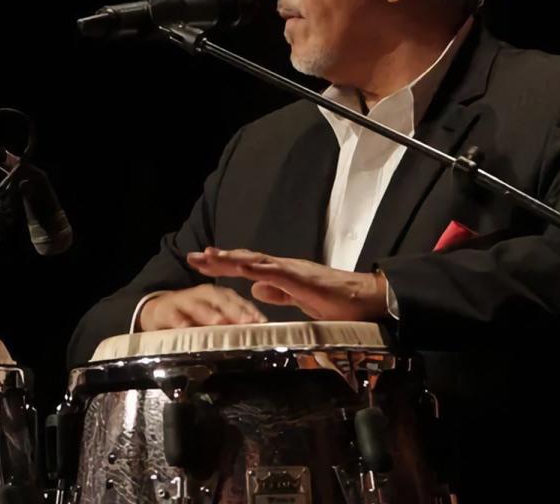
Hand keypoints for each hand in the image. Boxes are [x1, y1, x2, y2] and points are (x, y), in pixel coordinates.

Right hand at [137, 284, 266, 330]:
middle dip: (234, 310)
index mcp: (219, 296)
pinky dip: (179, 321)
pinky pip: (174, 315)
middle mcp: (204, 295)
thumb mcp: (214, 317)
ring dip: (209, 314)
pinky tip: (185, 328)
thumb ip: (233, 324)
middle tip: (247, 322)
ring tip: (220, 323)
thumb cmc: (194, 315)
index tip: (262, 323)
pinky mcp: (167, 310)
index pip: (238, 301)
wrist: (160, 310)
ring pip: (199, 305)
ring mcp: (185, 301)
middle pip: (221, 300)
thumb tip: (258, 337)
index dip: (250, 310)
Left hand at [187, 247, 389, 320]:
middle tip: (193, 257)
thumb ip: (279, 293)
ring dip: (232, 260)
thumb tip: (256, 290)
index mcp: (283, 274)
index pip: (248, 267)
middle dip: (219, 259)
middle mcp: (285, 267)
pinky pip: (276, 273)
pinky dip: (257, 269)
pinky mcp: (302, 279)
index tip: (202, 263)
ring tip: (209, 257)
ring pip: (256, 262)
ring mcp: (293, 271)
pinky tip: (241, 268)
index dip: (225, 264)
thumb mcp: (300, 300)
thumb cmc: (339, 302)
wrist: (366, 298)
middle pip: (246, 260)